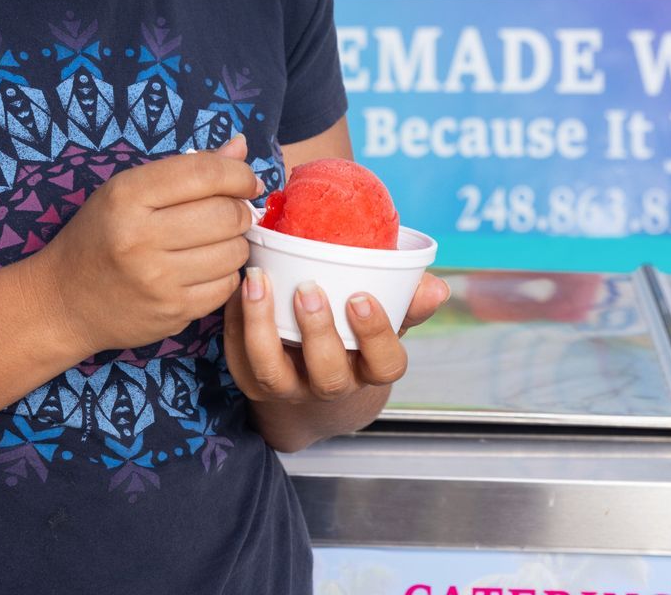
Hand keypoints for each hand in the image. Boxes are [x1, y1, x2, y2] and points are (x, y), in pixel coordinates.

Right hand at [33, 136, 260, 355]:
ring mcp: (158, 280)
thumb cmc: (100, 236)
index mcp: (127, 196)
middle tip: (229, 212)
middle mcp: (141, 238)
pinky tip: (205, 267)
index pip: (204, 173)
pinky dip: (225, 274)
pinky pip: (228, 286)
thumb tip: (241, 147)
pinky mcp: (173, 313)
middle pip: (227, 215)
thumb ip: (187, 168)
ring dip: (235, 243)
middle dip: (239, 210)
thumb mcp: (128, 191)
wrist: (64, 301)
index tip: (246, 181)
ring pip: (234, 252)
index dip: (239, 174)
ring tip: (214, 240)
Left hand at [223, 267, 450, 408]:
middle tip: (309, 289)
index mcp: (369, 371)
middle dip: (318, 332)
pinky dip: (234, 322)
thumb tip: (436, 287)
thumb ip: (408, 303)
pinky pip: (238, 359)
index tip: (361, 298)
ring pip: (272, 372)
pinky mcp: (252, 382)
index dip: (375, 335)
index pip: (384, 365)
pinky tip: (238, 287)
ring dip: (262, 327)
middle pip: (328, 374)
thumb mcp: (386, 323)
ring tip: (259, 282)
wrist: (309, 386)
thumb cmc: (354, 339)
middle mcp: (330, 387)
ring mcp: (288, 388)